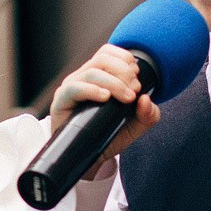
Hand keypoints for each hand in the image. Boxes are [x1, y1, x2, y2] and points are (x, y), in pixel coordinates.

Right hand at [47, 45, 159, 164]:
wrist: (88, 158)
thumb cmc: (108, 136)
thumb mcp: (135, 126)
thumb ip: (148, 114)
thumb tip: (146, 99)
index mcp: (98, 76)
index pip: (108, 52)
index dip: (125, 59)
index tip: (137, 78)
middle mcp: (83, 78)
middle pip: (103, 59)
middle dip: (124, 72)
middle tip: (135, 90)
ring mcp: (71, 88)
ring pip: (92, 72)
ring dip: (114, 83)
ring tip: (126, 98)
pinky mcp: (61, 101)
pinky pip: (74, 88)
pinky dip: (92, 90)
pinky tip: (105, 98)